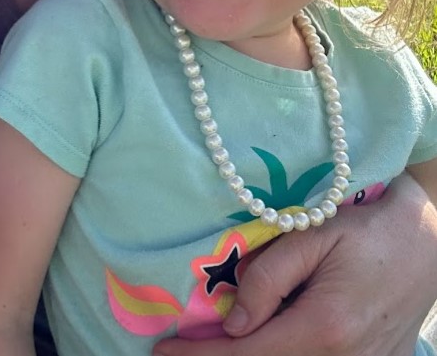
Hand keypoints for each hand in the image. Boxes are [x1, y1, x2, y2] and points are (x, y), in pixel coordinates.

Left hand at [152, 174, 436, 355]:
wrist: (428, 239)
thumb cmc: (366, 228)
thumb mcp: (313, 234)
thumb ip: (269, 277)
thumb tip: (233, 324)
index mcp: (323, 327)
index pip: (246, 355)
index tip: (162, 350)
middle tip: (185, 342)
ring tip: (220, 336)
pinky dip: (284, 354)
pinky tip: (263, 333)